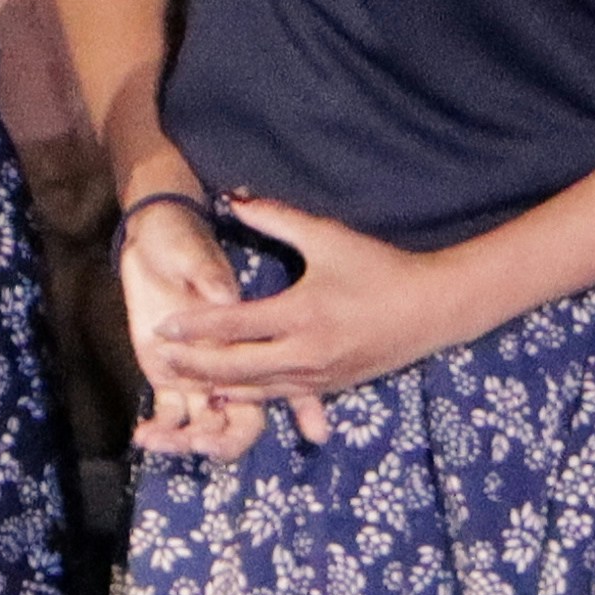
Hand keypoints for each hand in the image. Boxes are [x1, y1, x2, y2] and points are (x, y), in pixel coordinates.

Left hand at [111, 195, 264, 461]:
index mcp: (246, 338)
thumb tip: (223, 297)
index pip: (258, 371)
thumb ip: (211, 276)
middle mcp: (229, 364)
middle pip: (243, 416)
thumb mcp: (198, 254)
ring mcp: (200, 376)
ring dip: (189, 442)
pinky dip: (162, 433)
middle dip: (225, 439)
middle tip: (200, 445)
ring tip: (157, 443)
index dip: (240, 386)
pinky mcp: (172, 380)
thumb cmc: (184, 241)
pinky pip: (172, 417)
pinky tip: (141, 438)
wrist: (156, 239)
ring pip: (208, 425)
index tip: (217, 400)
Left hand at [150, 197, 461, 444]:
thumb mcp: (328, 237)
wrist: (433, 309)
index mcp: (301, 313)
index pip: (234, 325)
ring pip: (255, 390)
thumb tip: (234, 196)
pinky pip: (279, 398)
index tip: (163, 326)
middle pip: (235, 367)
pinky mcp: (329, 389)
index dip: (195, 326)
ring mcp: (317, 377)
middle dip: (194, 365)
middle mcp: (305, 352)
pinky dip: (249, 398)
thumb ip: (277, 218)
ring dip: (216, 387)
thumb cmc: (380, 267)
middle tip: (161, 359)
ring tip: (183, 382)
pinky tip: (227, 397)